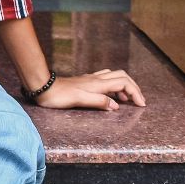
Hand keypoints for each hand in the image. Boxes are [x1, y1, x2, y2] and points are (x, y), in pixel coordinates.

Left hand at [31, 68, 145, 111]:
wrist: (43, 87)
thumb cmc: (59, 96)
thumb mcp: (80, 100)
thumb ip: (99, 102)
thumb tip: (116, 106)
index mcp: (98, 84)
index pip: (124, 84)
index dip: (135, 93)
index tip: (141, 105)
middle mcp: (97, 79)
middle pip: (123, 77)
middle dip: (134, 88)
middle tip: (139, 101)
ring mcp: (91, 79)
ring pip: (114, 77)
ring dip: (124, 86)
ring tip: (126, 100)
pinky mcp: (85, 81)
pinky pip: (105, 79)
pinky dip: (113, 85)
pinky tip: (110, 94)